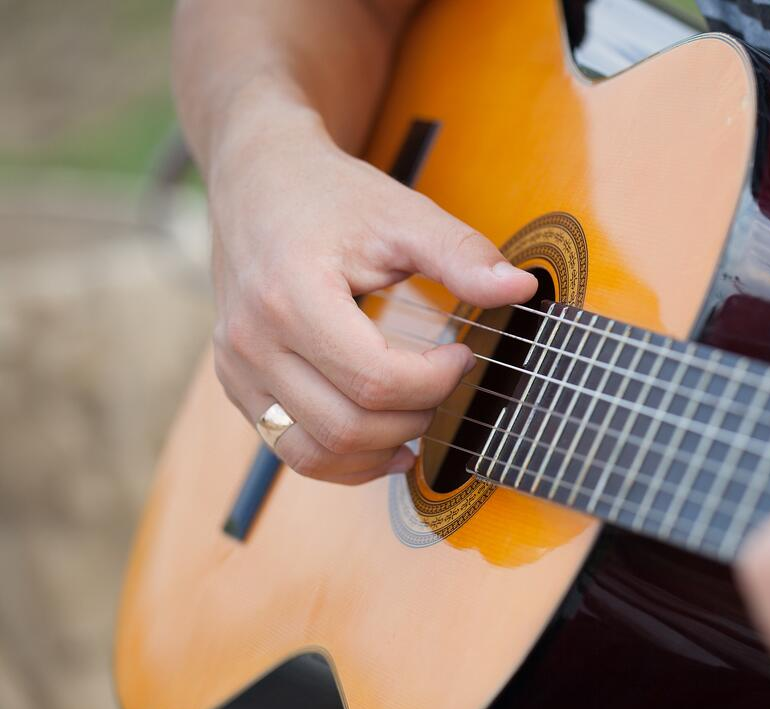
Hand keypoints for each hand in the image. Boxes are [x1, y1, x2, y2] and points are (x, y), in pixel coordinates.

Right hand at [207, 111, 535, 482]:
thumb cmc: (331, 194)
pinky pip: (289, 448)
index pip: (375, 380)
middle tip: (447, 387)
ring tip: (421, 419)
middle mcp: (252, 340)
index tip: (462, 356)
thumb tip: (521, 288)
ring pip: (313, 452)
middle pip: (346, 425)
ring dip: (377, 450)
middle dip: (414, 418)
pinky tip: (385, 444)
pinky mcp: (236, 382)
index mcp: (290, 296)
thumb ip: (462, 255)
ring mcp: (236, 366)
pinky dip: (342, 458)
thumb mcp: (403, 213)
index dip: (435, 382)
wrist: (258, 177)